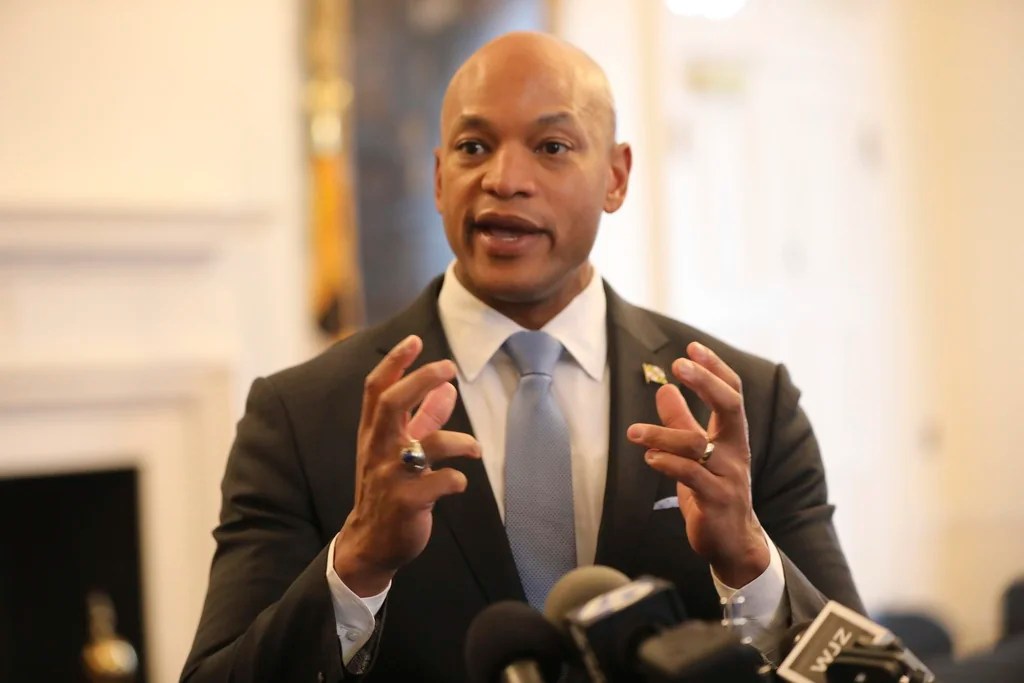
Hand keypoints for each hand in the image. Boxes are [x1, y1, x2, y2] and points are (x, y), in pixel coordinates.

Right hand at [334, 334, 480, 595]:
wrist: (371, 543)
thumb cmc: (389, 488)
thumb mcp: (401, 449)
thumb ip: (424, 418)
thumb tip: (447, 388)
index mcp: (374, 433)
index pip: (377, 389)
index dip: (395, 362)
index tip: (415, 340)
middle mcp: (378, 449)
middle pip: (392, 403)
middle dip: (420, 380)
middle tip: (448, 367)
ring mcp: (390, 476)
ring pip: (427, 445)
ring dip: (459, 441)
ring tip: (475, 448)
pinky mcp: (407, 502)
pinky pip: (441, 482)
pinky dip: (456, 479)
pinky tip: (459, 483)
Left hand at [627, 342, 767, 586]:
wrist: (732, 543)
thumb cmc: (712, 492)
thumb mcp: (695, 454)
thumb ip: (681, 423)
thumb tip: (664, 390)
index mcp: (733, 436)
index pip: (732, 393)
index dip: (715, 369)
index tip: (692, 348)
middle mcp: (736, 451)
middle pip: (730, 406)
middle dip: (706, 382)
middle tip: (678, 365)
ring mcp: (729, 475)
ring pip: (697, 443)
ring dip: (661, 433)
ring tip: (634, 433)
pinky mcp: (716, 500)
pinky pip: (691, 475)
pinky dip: (667, 463)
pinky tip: (649, 458)